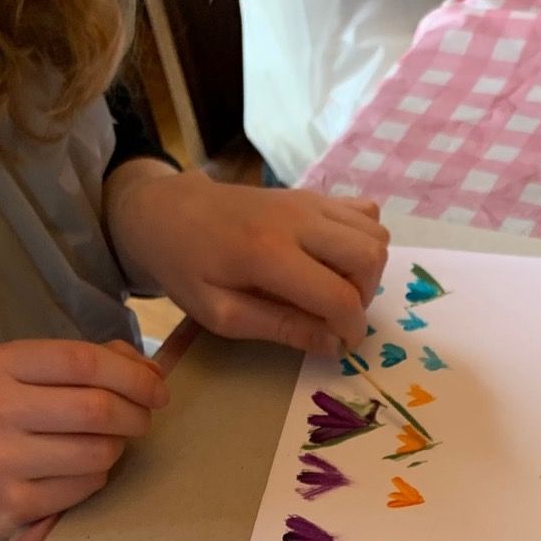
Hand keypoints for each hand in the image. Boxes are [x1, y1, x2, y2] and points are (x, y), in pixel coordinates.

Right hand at [0, 337, 168, 540]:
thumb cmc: (9, 423)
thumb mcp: (33, 380)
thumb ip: (91, 363)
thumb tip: (151, 371)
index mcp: (0, 365)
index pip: (82, 360)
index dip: (132, 375)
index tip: (158, 389)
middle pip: (97, 408)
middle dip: (137, 414)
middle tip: (144, 419)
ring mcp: (1, 458)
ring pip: (99, 451)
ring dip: (118, 447)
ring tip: (108, 444)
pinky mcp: (15, 500)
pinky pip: (87, 485)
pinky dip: (98, 476)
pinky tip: (82, 470)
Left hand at [105, 165, 389, 357]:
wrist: (165, 211)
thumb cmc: (185, 268)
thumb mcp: (221, 315)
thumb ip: (280, 328)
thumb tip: (334, 344)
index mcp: (268, 254)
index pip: (339, 296)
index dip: (350, 329)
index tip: (339, 346)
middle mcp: (298, 220)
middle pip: (370, 257)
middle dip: (364, 297)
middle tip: (334, 315)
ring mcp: (308, 201)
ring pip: (375, 232)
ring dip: (366, 270)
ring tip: (333, 289)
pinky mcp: (311, 195)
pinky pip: (363, 213)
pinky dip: (362, 241)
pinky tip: (333, 260)